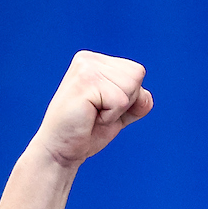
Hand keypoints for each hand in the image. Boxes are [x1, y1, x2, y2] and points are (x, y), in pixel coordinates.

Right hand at [30, 50, 152, 167]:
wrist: (62, 149)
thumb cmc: (88, 132)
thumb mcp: (120, 114)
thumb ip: (137, 102)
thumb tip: (145, 96)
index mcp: (97, 62)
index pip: (136, 72)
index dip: (129, 98)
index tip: (104, 108)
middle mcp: (89, 59)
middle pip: (136, 76)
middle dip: (125, 103)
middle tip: (99, 113)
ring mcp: (86, 68)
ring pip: (130, 87)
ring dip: (116, 110)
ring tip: (94, 114)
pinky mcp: (85, 82)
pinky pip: (120, 101)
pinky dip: (110, 117)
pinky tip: (90, 117)